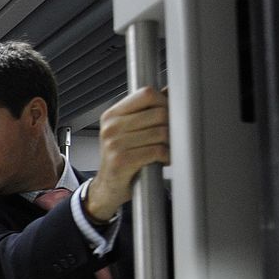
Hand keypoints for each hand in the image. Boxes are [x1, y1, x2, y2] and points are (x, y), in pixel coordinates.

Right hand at [86, 86, 169, 222]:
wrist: (107, 187)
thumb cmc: (121, 158)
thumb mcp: (127, 131)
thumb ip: (145, 111)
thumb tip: (169, 91)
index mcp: (111, 115)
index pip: (146, 94)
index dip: (164, 102)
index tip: (168, 113)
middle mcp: (110, 127)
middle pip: (159, 113)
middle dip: (171, 125)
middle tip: (171, 136)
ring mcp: (114, 144)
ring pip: (161, 132)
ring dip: (170, 143)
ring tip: (167, 149)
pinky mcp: (122, 161)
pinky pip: (157, 151)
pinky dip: (166, 156)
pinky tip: (163, 159)